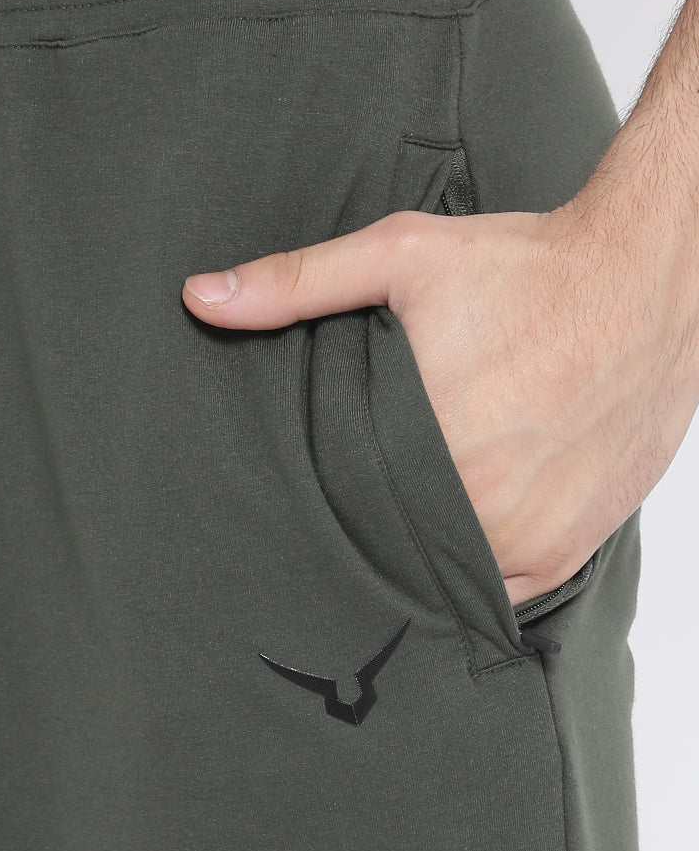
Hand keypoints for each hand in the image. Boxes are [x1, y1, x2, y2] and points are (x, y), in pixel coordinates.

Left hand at [181, 168, 698, 608]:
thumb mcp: (400, 255)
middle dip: (365, 531)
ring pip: (440, 576)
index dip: (313, 509)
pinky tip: (454, 543)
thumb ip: (295, 283)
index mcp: (421, 440)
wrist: (649, 280)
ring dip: (417, 559)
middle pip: (386, 546)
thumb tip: (200, 297)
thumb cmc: (527, 268)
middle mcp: (476, 500)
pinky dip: (476, 575)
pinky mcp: (567, 549)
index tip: (300, 506)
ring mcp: (526, 534)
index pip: (336, 508)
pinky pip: (501, 594)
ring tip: (399, 527)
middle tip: (351, 512)